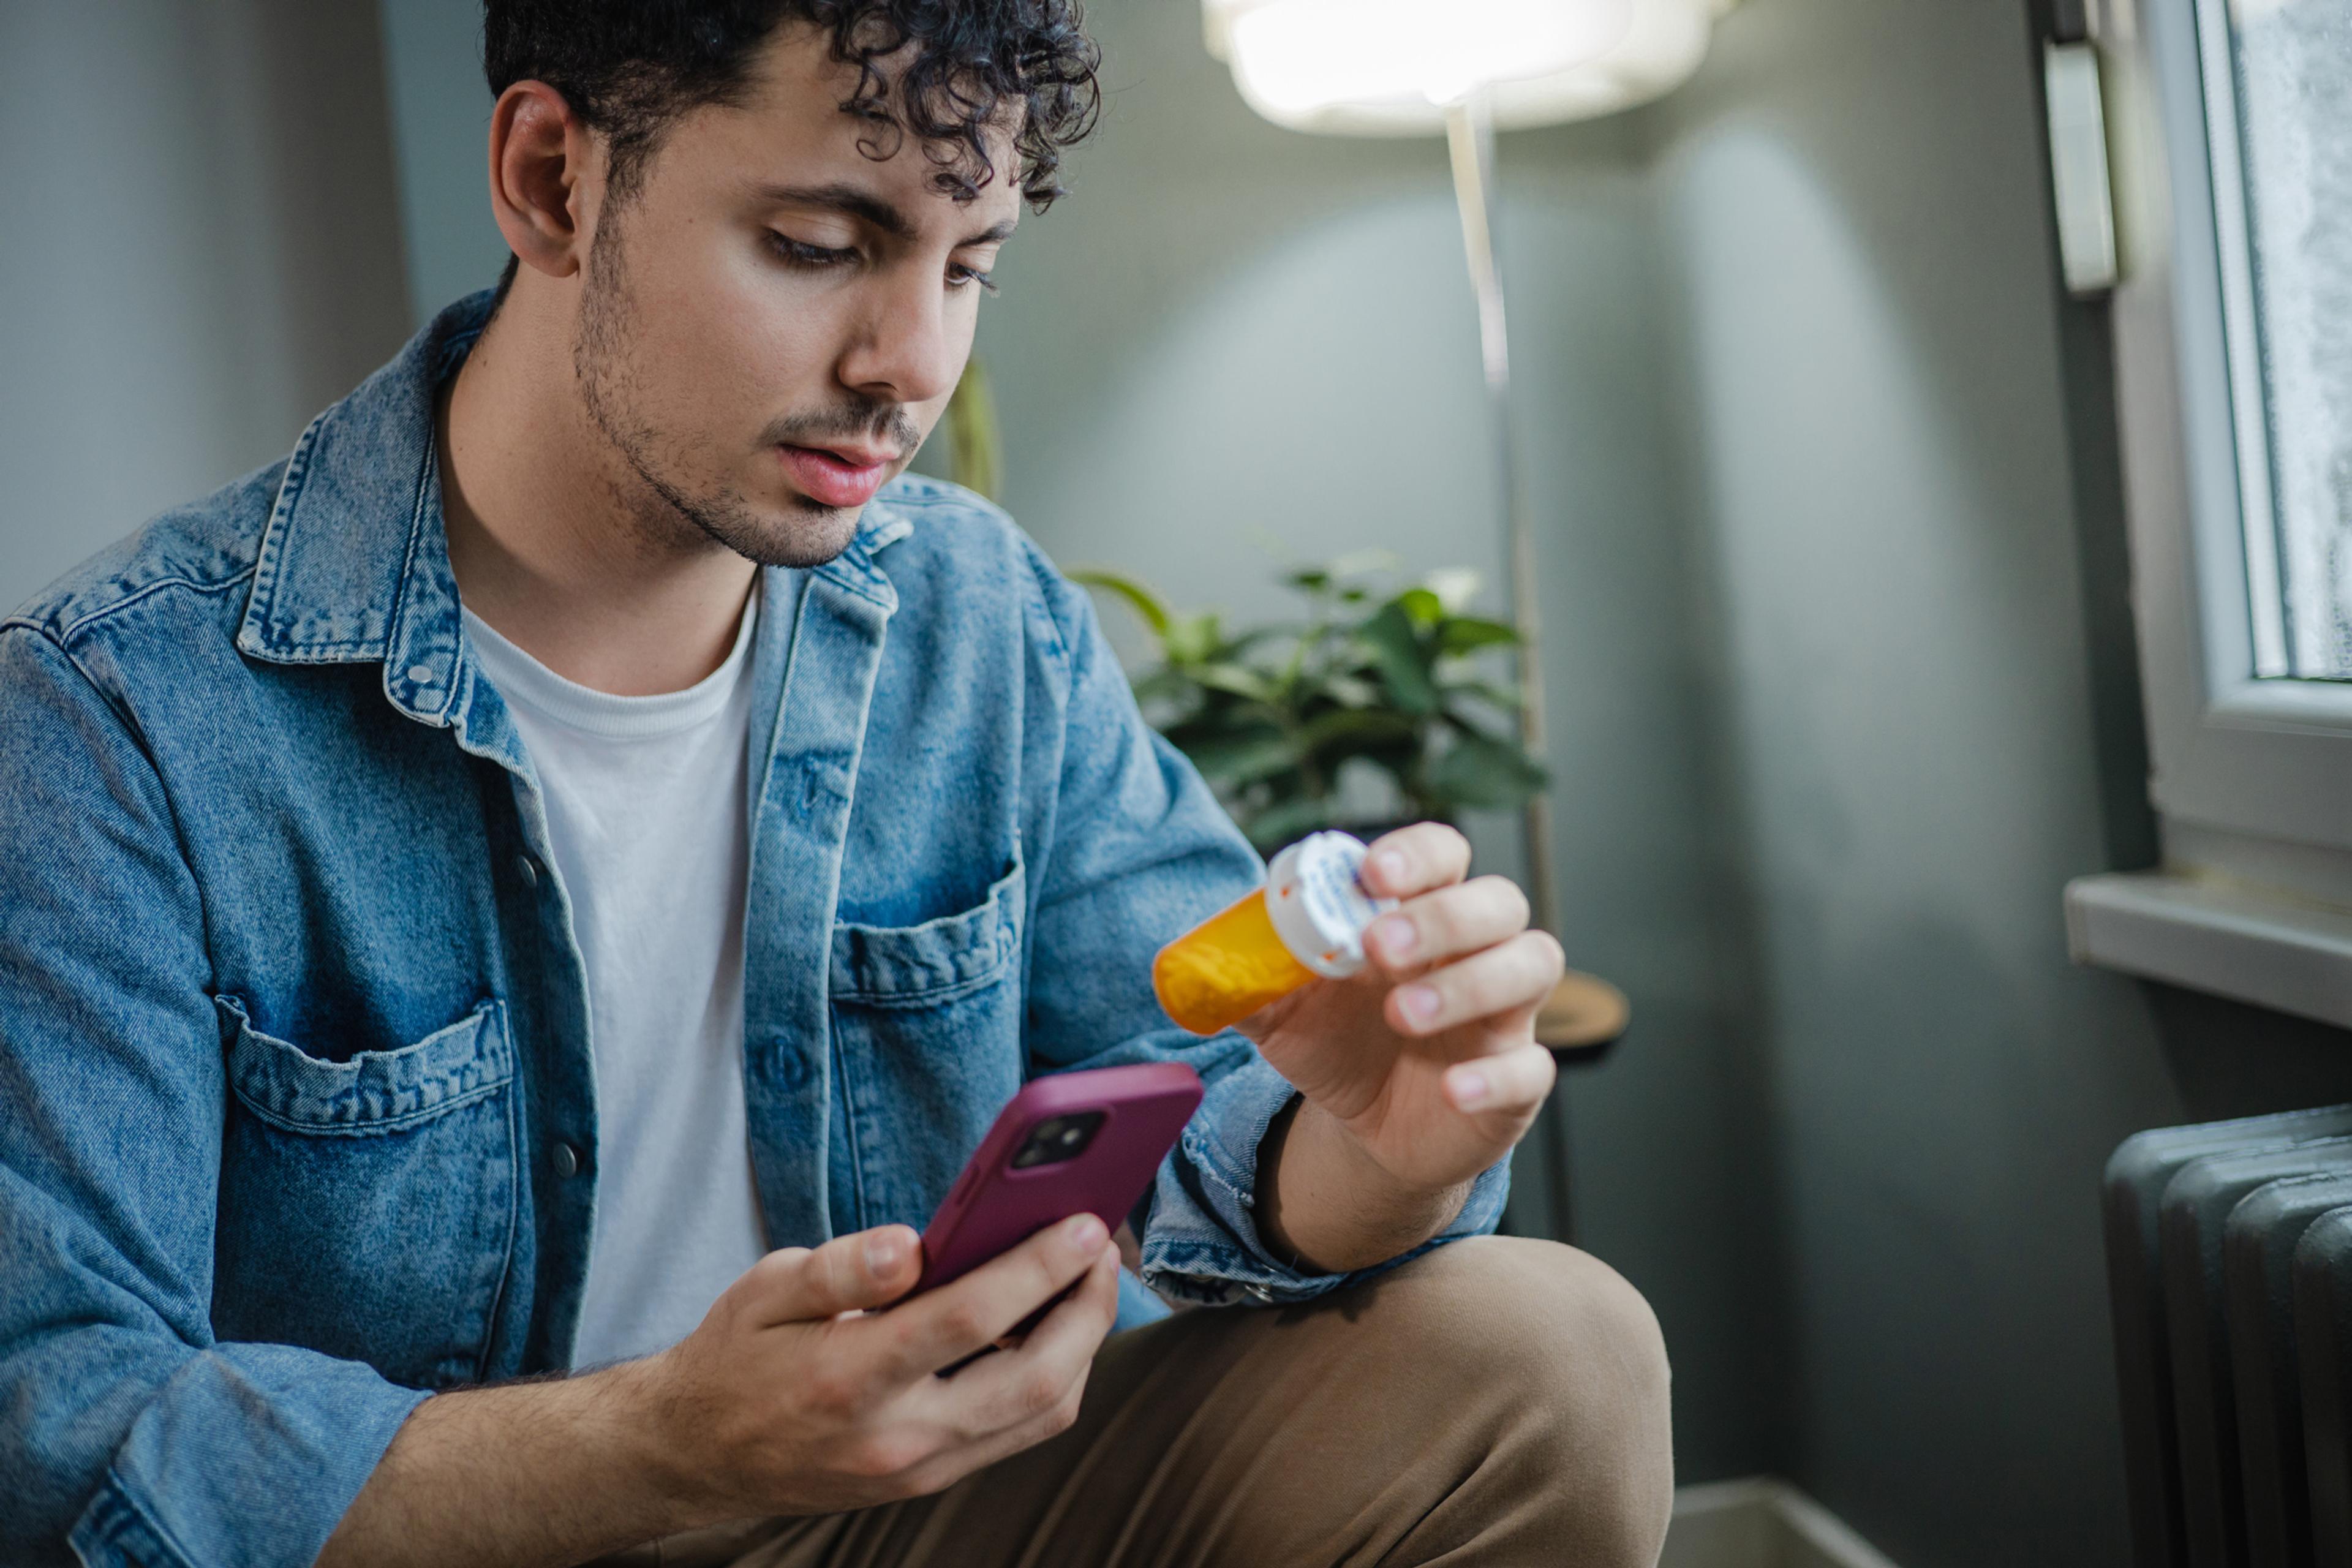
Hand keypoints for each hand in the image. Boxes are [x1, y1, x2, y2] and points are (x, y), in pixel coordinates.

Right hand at [637, 1215, 1120, 1520]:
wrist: (697, 1455)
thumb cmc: (735, 1357)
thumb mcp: (765, 1290)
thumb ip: (842, 1268)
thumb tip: (912, 1245)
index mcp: (849, 1377)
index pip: (972, 1317)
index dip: (1039, 1266)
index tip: (1083, 1221)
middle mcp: (895, 1435)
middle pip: (1035, 1378)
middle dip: (1089, 1307)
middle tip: (1102, 1246)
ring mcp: (920, 1468)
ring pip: (1043, 1414)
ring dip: (1084, 1344)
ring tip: (1087, 1280)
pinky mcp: (931, 1480)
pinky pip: (1021, 1432)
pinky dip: (1055, 1377)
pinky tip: (1052, 1325)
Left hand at [1244, 823, 1562, 1201]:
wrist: (1368, 1133)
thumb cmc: (1338, 1045)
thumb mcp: (1282, 1013)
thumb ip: (1248, 980)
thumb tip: (1191, 965)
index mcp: (1419, 914)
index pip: (1444, 854)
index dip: (1416, 855)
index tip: (1371, 874)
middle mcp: (1475, 951)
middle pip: (1498, 901)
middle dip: (1443, 916)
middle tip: (1380, 946)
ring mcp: (1503, 1013)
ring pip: (1532, 965)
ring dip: (1470, 983)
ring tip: (1403, 1012)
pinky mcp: (1516, 1081)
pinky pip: (1533, 1068)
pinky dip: (1494, 1076)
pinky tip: (1451, 1089)